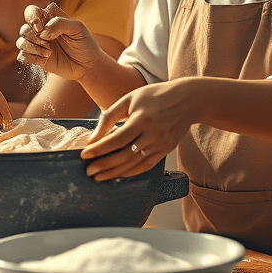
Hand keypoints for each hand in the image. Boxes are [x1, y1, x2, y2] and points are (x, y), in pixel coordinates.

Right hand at [16, 2, 99, 81]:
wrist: (88, 65)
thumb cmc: (84, 43)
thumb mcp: (77, 28)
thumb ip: (60, 24)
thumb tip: (42, 32)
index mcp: (49, 19)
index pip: (31, 12)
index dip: (31, 18)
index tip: (40, 28)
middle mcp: (41, 31)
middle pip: (24, 29)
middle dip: (33, 36)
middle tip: (47, 42)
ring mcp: (38, 45)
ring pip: (20, 42)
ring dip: (32, 47)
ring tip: (48, 52)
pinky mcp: (37, 59)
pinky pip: (23, 56)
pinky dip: (31, 57)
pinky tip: (45, 58)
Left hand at [80, 78, 194, 180]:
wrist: (187, 99)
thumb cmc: (154, 96)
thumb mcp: (130, 99)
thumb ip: (110, 117)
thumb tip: (93, 138)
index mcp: (142, 118)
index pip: (116, 139)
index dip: (99, 149)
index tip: (84, 156)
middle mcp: (153, 133)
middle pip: (124, 155)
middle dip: (104, 165)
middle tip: (88, 171)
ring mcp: (161, 144)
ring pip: (135, 164)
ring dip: (115, 172)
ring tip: (99, 176)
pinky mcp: (166, 150)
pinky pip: (146, 165)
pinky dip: (131, 172)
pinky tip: (118, 174)